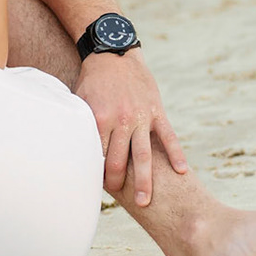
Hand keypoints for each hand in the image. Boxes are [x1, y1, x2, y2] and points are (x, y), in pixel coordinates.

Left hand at [75, 51, 188, 206]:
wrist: (113, 53)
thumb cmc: (92, 81)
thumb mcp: (80, 102)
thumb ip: (82, 128)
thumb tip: (74, 153)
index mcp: (99, 119)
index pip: (98, 156)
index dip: (97, 175)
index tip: (97, 189)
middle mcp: (121, 120)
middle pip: (120, 161)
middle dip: (120, 185)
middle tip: (122, 202)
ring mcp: (141, 117)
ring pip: (144, 155)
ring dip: (145, 181)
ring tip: (147, 202)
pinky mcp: (157, 111)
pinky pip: (168, 136)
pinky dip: (176, 154)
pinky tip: (181, 171)